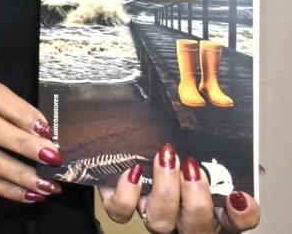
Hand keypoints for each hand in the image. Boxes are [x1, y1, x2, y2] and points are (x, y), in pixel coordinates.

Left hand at [99, 142, 259, 232]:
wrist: (125, 143)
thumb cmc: (169, 149)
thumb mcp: (199, 149)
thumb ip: (219, 155)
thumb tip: (246, 155)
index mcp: (209, 208)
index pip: (235, 222)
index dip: (242, 215)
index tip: (239, 196)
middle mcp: (181, 218)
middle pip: (196, 227)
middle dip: (196, 199)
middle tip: (192, 167)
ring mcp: (151, 214)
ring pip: (160, 221)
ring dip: (165, 191)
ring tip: (166, 160)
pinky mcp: (120, 206)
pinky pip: (122, 211)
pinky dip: (127, 193)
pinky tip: (133, 172)